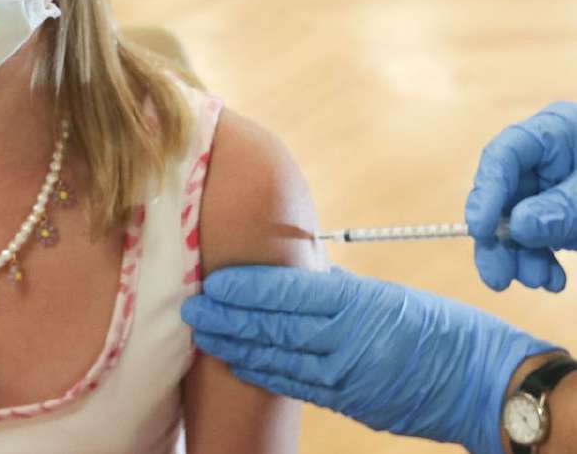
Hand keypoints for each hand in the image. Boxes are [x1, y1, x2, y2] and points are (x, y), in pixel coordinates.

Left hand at [181, 265, 556, 453]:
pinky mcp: (345, 401)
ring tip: (201, 332)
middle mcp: (343, 342)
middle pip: (270, 326)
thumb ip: (340, 289)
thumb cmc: (444, 330)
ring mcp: (342, 377)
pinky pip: (292, 385)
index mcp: (355, 305)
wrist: (485, 386)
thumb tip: (299, 274)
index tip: (213, 280)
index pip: (285, 293)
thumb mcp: (392, 295)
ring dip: (232, 345)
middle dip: (224, 316)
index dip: (244, 288)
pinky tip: (236, 362)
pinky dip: (260, 372)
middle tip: (190, 305)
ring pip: (273, 358)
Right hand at [466, 101, 576, 291]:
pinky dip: (542, 259)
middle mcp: (547, 157)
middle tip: (497, 277)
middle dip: (502, 238)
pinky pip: (540, 235)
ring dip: (523, 256)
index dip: (487, 192)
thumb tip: (517, 225)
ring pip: (518, 221)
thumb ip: (563, 209)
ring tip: (538, 281)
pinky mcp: (563, 211)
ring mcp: (554, 186)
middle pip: (506, 194)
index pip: (506, 154)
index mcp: (557, 131)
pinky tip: (552, 281)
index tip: (479, 230)